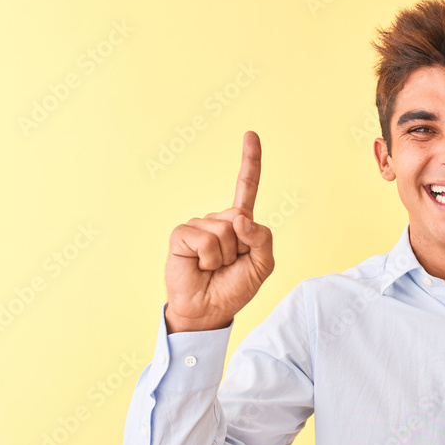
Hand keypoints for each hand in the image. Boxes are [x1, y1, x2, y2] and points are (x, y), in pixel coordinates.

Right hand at [163, 131, 274, 332]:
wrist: (209, 310)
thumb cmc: (235, 288)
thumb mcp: (262, 265)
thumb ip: (262, 238)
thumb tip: (241, 218)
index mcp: (240, 223)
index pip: (246, 187)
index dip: (250, 161)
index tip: (250, 135)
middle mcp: (219, 219)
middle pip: (240, 218)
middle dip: (242, 247)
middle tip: (230, 265)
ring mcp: (199, 225)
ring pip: (224, 229)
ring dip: (225, 255)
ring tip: (214, 267)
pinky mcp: (181, 235)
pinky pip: (204, 238)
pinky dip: (208, 257)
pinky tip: (200, 265)